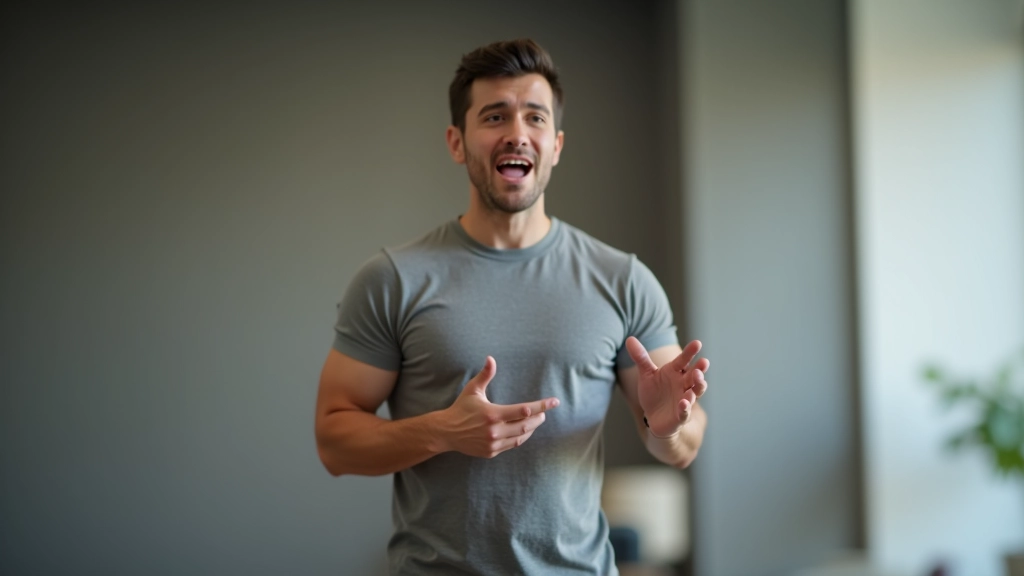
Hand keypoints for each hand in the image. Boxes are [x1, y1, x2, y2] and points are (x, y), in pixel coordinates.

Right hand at [438, 356, 559, 457]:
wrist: (446, 432)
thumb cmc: (461, 408)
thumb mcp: (472, 390)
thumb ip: (485, 375)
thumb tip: (491, 358)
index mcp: (493, 414)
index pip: (524, 410)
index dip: (542, 406)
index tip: (554, 402)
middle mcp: (495, 431)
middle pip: (526, 425)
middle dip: (538, 418)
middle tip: (543, 412)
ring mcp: (493, 443)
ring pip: (521, 437)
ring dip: (531, 429)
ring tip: (536, 421)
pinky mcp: (491, 452)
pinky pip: (512, 445)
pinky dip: (520, 438)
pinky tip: (523, 431)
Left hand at [626, 337, 708, 438]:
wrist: (653, 417)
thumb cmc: (654, 392)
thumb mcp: (646, 374)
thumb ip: (641, 357)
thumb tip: (629, 339)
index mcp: (675, 372)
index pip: (684, 360)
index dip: (690, 352)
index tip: (697, 343)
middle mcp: (683, 385)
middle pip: (694, 376)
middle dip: (699, 370)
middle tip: (704, 362)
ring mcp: (684, 400)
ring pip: (695, 392)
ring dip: (698, 386)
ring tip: (698, 378)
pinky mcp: (680, 415)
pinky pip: (684, 412)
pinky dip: (685, 407)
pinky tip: (684, 403)